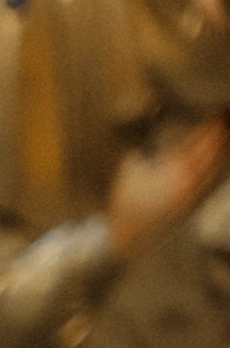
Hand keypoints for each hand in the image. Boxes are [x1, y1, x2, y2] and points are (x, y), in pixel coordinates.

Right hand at [108, 117, 228, 259]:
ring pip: (219, 167)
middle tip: (223, 117)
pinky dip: (220, 168)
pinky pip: (215, 182)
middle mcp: (191, 183)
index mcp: (175, 170)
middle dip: (219, 134)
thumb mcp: (132, 166)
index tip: (214, 111)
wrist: (129, 236)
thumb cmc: (127, 201)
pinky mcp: (197, 205)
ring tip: (226, 134)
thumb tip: (155, 125)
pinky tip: (222, 160)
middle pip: (214, 152)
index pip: (199, 141)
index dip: (209, 125)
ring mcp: (197, 195)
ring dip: (223, 149)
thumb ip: (148, 144)